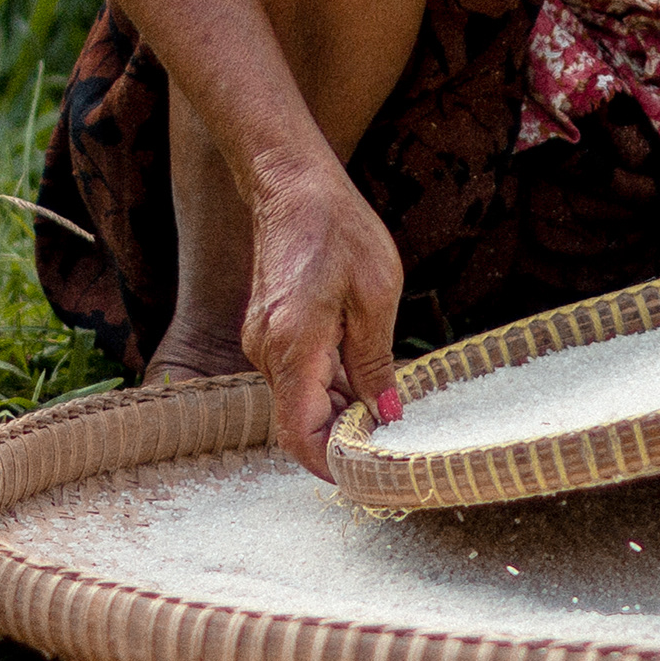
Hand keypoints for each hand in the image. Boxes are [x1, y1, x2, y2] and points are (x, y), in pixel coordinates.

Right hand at [239, 158, 408, 474]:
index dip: (331, 464)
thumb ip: (376, 363)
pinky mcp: (269, 333)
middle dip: (346, 437)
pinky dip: (329, 385)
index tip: (368, 474)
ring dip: (340, 410)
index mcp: (292, 347)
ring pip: (301, 401)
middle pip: (301, 422)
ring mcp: (263, 343)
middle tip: (396, 438)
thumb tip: (387, 416)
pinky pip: (298, 376)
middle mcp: (267, 352)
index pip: (299, 435)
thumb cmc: (338, 230)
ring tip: (387, 399)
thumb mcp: (376, 297)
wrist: (293, 186)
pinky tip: (363, 372)